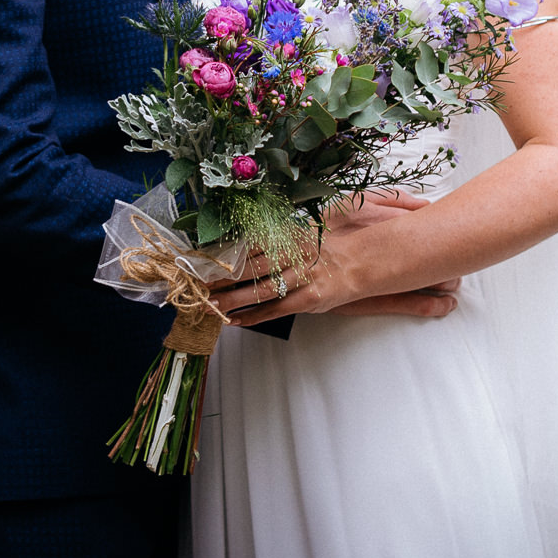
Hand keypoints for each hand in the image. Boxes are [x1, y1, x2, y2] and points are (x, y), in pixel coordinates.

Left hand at [209, 194, 436, 325]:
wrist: (362, 262)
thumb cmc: (329, 248)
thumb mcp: (301, 236)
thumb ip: (275, 239)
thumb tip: (243, 242)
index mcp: (286, 236)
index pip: (247, 245)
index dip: (223, 254)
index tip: (200, 260)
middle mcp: (289, 254)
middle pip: (246, 266)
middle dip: (219, 276)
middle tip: (195, 283)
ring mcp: (298, 277)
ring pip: (256, 290)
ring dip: (229, 299)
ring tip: (207, 305)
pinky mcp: (307, 298)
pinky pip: (275, 309)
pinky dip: (253, 316)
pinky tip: (235, 321)